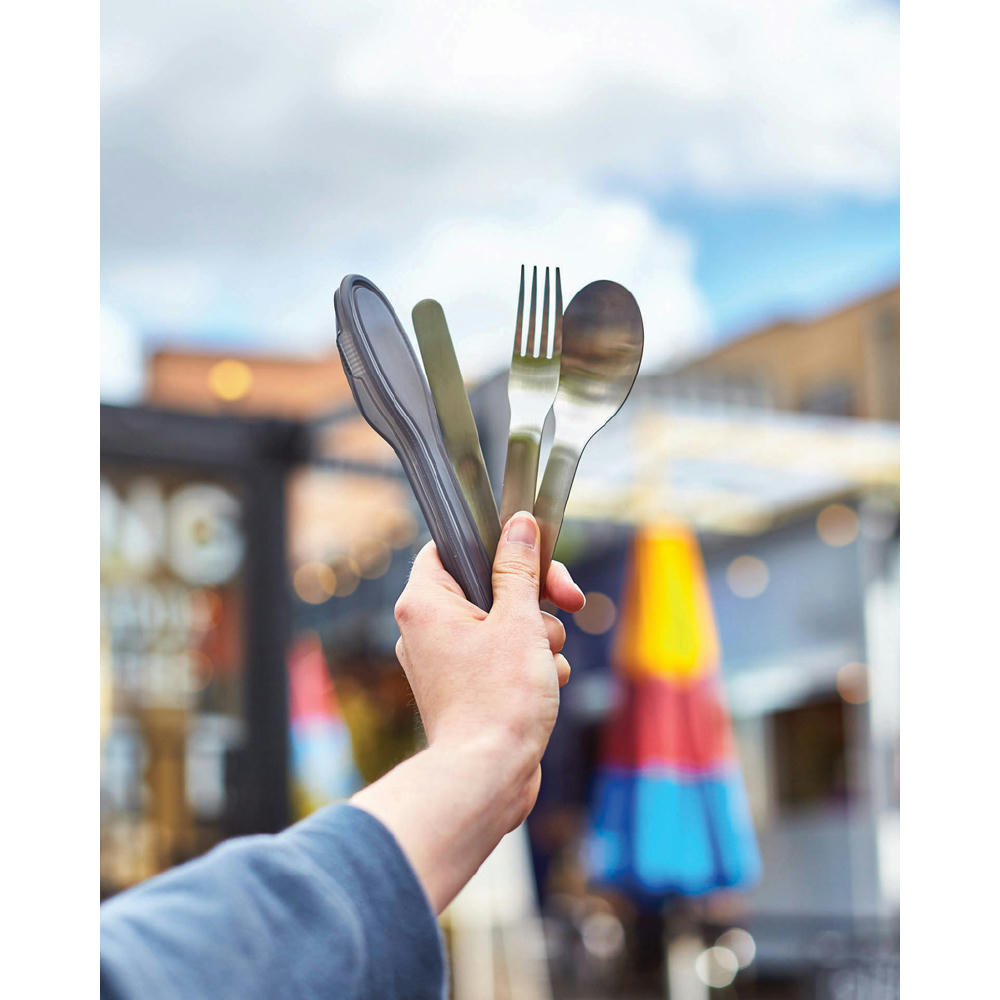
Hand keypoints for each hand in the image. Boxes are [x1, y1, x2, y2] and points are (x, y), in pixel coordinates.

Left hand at [393, 511, 584, 823]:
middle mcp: (425, 628)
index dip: (493, 544)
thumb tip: (519, 526)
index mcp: (424, 602)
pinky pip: (500, 656)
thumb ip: (520, 569)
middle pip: (486, 585)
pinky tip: (548, 682)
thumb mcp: (520, 621)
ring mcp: (444, 660)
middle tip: (568, 600)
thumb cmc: (499, 700)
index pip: (449, 546)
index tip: (530, 552)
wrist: (488, 777)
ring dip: (537, 635)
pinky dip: (528, 663)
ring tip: (546, 661)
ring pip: (502, 622)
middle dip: (533, 597)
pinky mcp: (464, 687)